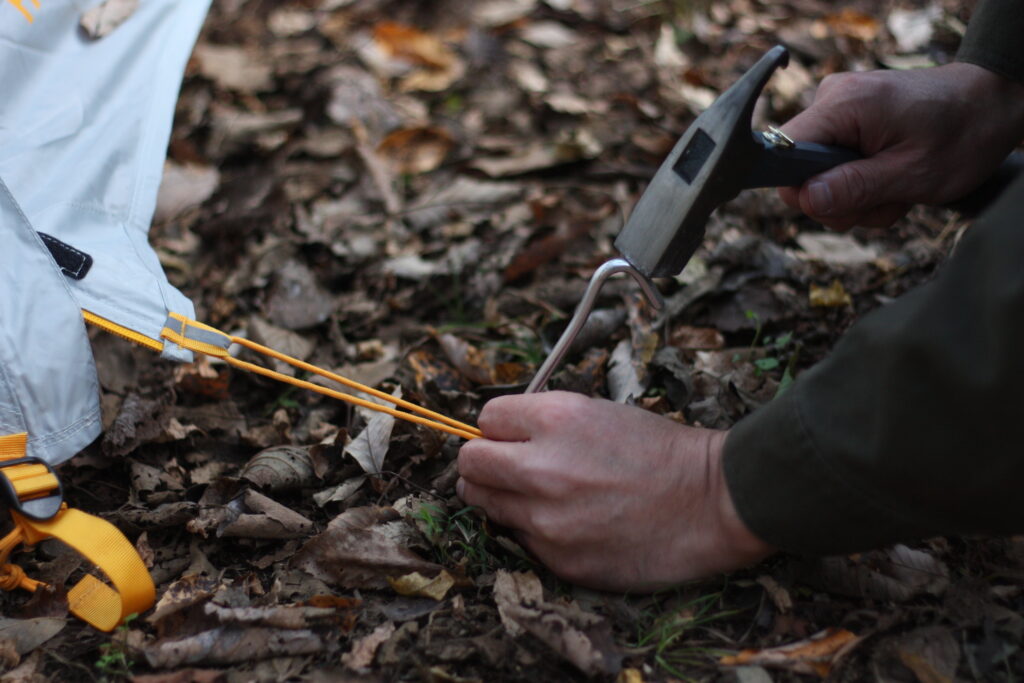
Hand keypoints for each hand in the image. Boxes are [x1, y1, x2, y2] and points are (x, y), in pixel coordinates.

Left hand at [456, 392, 772, 591]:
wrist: (713, 502)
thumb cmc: (661, 451)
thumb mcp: (599, 412)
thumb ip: (543, 421)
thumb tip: (495, 434)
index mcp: (556, 419)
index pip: (486, 418)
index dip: (499, 428)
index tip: (512, 437)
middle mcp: (541, 468)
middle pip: (470, 464)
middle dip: (484, 463)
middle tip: (509, 468)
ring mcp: (547, 519)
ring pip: (485, 504)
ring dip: (503, 498)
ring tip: (542, 497)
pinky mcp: (558, 559)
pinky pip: (520, 540)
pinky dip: (534, 532)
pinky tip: (569, 525)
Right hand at [779, 62, 1023, 229]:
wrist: (991, 105)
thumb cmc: (962, 135)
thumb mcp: (912, 173)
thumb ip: (855, 187)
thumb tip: (805, 199)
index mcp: (843, 105)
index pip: (782, 154)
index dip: (804, 190)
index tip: (844, 201)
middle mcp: (832, 99)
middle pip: (800, 173)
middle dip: (842, 200)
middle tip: (887, 197)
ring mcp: (839, 109)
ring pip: (819, 177)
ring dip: (858, 197)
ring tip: (898, 188)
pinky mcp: (848, 121)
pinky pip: (835, 166)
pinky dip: (863, 183)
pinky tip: (893, 179)